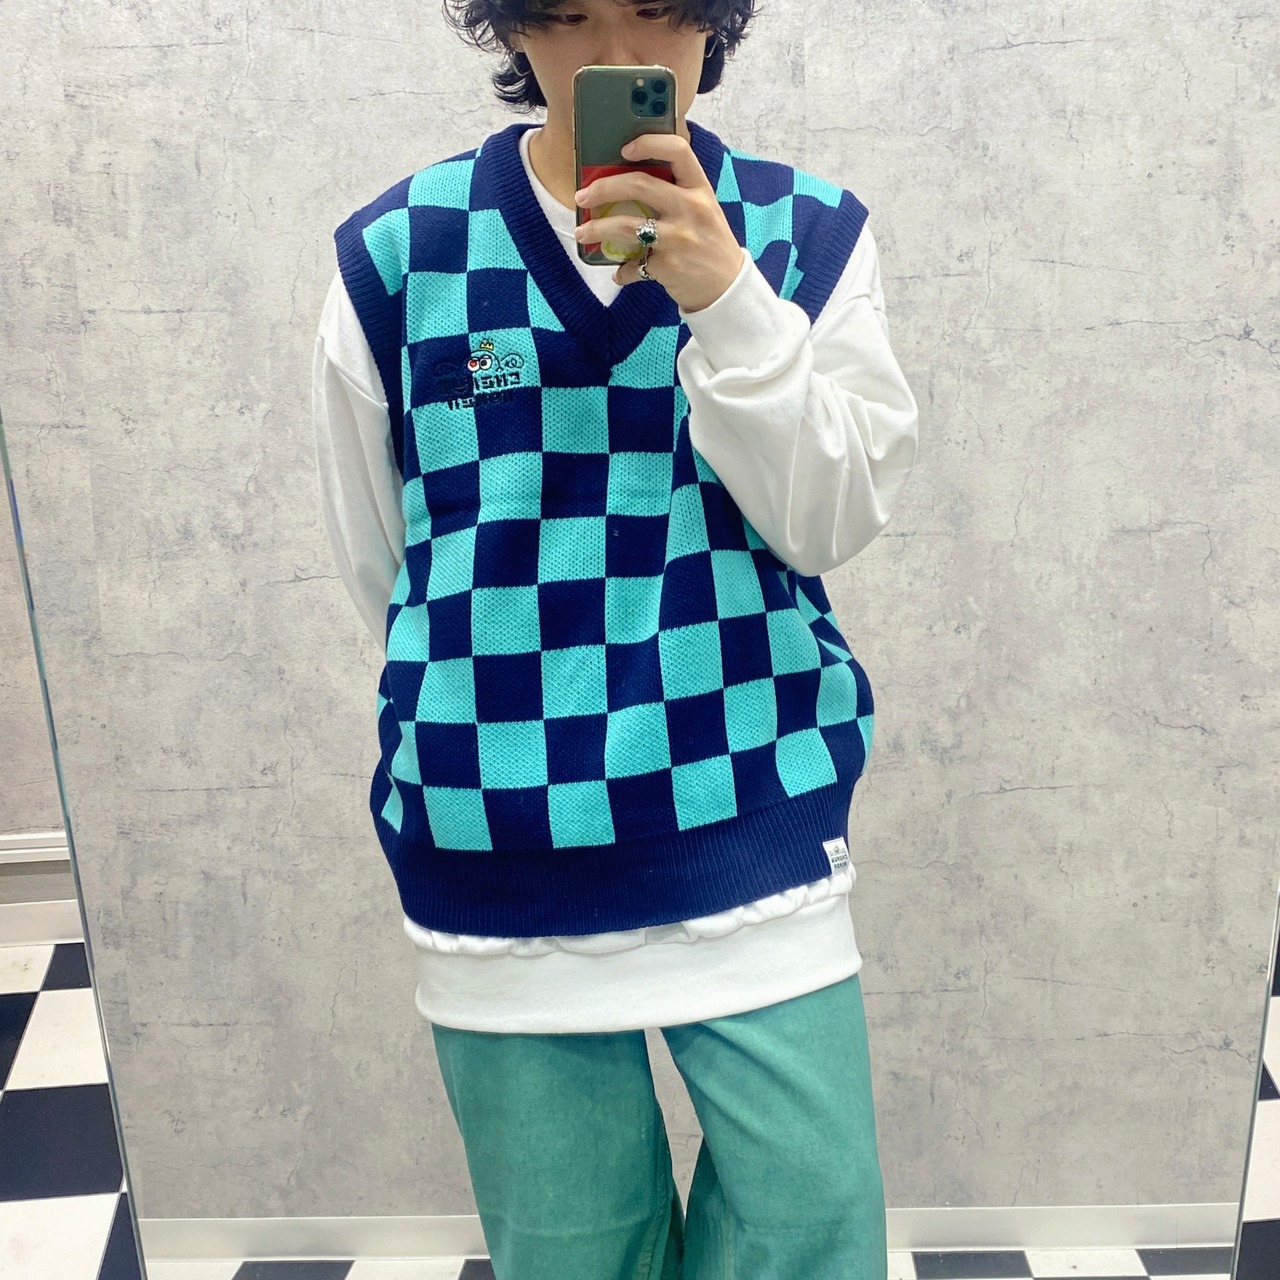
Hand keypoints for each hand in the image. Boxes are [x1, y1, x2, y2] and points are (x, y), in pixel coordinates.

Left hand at [573, 132, 744, 313]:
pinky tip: (619, 272)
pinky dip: (623, 271)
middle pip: (639, 185)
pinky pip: (635, 265)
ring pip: (625, 225)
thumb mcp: (703, 211)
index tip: (624, 148)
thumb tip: (627, 185)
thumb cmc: (709, 244)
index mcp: (700, 189)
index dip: (649, 143)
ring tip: (583, 232)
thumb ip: (675, 195)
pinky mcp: (669, 266)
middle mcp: (691, 209)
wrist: (727, 287)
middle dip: (603, 188)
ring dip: (597, 228)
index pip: (678, 151)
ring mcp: (679, 238)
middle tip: (583, 195)